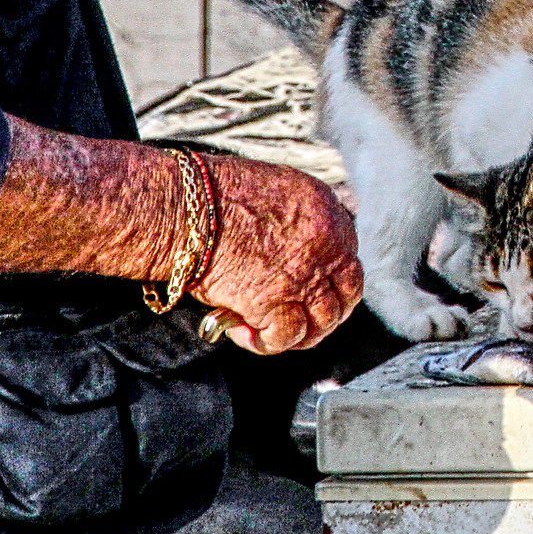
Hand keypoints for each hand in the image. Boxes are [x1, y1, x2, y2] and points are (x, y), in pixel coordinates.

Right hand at [191, 155, 363, 354]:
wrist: (183, 208)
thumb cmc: (212, 197)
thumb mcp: (273, 191)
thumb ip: (294, 220)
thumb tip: (292, 252)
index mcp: (325, 209)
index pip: (347, 254)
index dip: (331, 277)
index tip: (315, 288)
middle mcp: (326, 243)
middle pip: (348, 291)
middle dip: (328, 309)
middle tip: (304, 320)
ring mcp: (304, 276)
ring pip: (324, 320)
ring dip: (301, 332)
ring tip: (270, 330)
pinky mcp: (275, 303)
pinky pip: (286, 336)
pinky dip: (267, 342)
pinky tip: (244, 333)